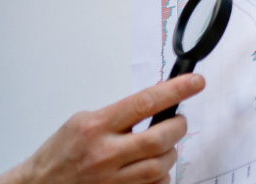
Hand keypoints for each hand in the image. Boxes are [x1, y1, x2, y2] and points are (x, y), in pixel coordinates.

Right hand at [0, 74, 202, 183]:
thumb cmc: (60, 153)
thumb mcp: (84, 120)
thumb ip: (118, 113)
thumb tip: (152, 103)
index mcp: (97, 126)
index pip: (145, 102)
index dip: (176, 91)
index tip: (195, 82)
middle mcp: (105, 154)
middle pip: (159, 140)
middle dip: (178, 127)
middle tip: (178, 121)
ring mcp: (111, 181)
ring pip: (160, 167)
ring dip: (169, 154)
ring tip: (163, 147)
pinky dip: (160, 178)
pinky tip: (152, 170)